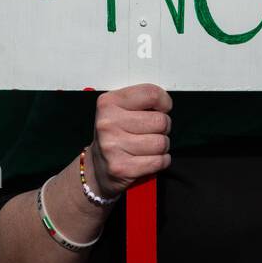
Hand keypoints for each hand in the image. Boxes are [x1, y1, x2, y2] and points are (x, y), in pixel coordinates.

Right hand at [89, 84, 172, 198]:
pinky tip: (149, 159)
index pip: (151, 94)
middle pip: (160, 120)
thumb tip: (164, 102)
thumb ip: (141, 101)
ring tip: (149, 146)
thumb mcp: (120, 110)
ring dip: (162, 146)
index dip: (164, 102)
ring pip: (161, 142)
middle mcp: (108, 123)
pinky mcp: (122, 168)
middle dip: (163, 127)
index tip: (163, 108)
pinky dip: (161, 161)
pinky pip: (158, 161)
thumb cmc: (114, 136)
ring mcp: (113, 147)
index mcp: (108, 103)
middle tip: (152, 131)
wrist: (97, 167)